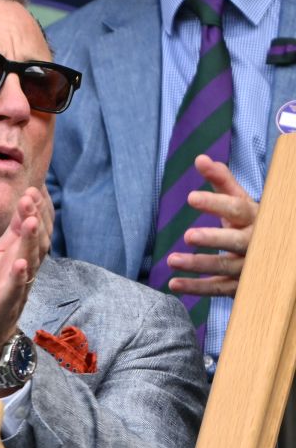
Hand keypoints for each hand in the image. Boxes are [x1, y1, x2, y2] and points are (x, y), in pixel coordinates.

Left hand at [0, 187, 51, 382]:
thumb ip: (11, 235)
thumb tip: (22, 206)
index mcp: (21, 261)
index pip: (35, 233)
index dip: (36, 212)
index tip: (35, 189)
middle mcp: (23, 274)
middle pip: (36, 245)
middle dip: (35, 220)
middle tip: (31, 196)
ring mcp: (15, 291)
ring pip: (28, 264)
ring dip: (30, 242)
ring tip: (30, 221)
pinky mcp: (2, 307)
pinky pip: (12, 291)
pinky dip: (17, 277)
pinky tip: (19, 263)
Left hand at [167, 155, 256, 297]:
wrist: (276, 253)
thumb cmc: (251, 222)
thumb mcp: (240, 201)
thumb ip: (221, 181)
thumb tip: (200, 158)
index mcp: (257, 217)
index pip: (238, 209)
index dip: (216, 203)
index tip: (191, 197)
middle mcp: (257, 242)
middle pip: (236, 241)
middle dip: (213, 239)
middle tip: (188, 235)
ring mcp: (250, 266)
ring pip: (225, 267)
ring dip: (198, 265)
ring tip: (172, 260)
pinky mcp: (241, 286)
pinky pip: (218, 289)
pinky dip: (196, 288)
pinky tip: (173, 284)